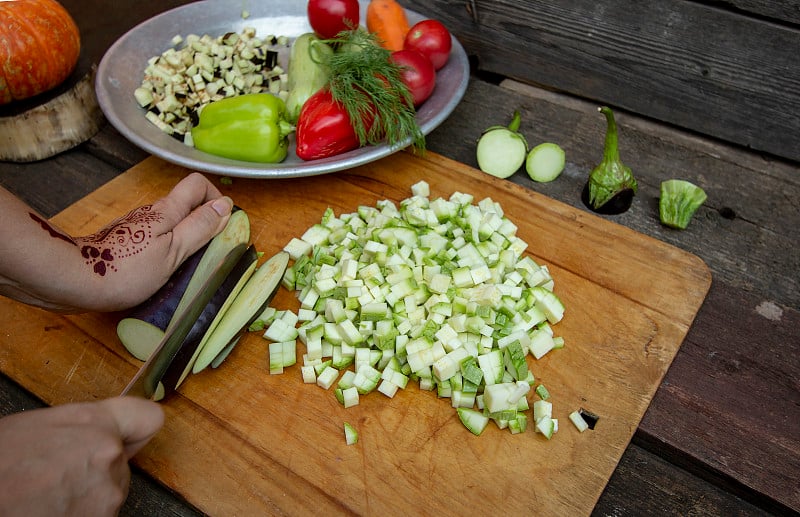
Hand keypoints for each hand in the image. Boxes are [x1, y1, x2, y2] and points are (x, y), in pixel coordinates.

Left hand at [0, 172, 233, 311]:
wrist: (74, 280)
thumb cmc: (127, 269)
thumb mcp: (174, 251)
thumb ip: (200, 228)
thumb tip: (225, 206)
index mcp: (167, 211)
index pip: (197, 184)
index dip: (215, 198)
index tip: (222, 225)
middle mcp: (151, 213)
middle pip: (185, 204)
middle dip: (203, 222)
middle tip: (209, 251)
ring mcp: (136, 227)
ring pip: (170, 223)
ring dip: (185, 238)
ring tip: (187, 266)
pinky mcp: (124, 242)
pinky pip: (155, 238)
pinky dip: (166, 249)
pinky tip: (162, 272)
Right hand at [0, 397, 163, 515]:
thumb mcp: (35, 425)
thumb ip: (79, 426)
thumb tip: (91, 433)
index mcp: (95, 423)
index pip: (147, 418)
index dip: (135, 429)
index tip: (130, 436)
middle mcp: (110, 456)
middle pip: (121, 461)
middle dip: (97, 467)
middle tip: (59, 472)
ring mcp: (108, 493)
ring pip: (109, 491)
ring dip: (87, 494)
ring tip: (47, 494)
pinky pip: (99, 514)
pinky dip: (79, 515)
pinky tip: (50, 509)